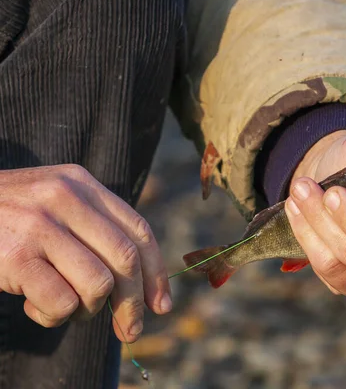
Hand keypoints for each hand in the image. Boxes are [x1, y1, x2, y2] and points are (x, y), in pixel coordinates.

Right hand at [0, 164, 170, 341]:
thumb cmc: (7, 218)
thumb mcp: (54, 204)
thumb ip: (93, 228)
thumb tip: (140, 285)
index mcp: (82, 184)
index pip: (139, 231)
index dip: (155, 273)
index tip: (161, 305)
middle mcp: (65, 198)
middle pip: (125, 260)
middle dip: (133, 304)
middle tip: (129, 331)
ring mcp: (39, 225)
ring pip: (98, 284)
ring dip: (87, 310)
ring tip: (64, 306)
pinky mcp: (15, 257)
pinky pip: (62, 302)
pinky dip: (54, 316)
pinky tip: (33, 304)